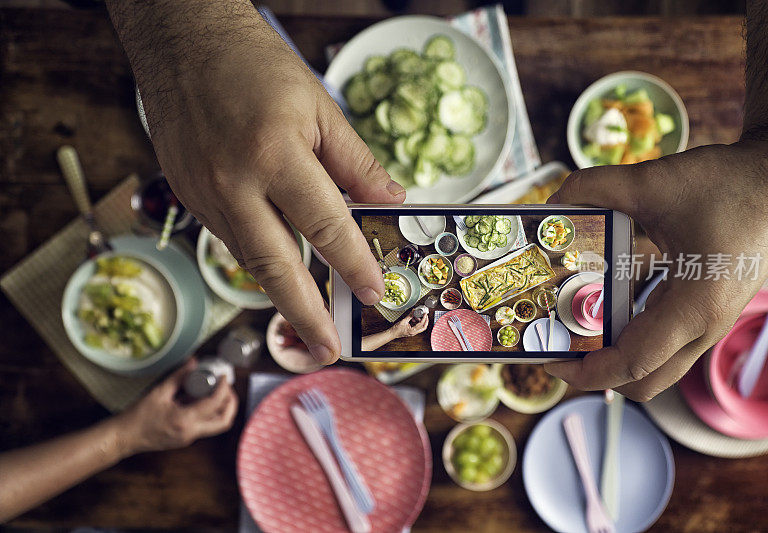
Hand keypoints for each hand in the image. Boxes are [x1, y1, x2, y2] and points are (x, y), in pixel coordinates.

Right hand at [114, 359, 237, 454]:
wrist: (125, 437)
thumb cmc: (138, 416)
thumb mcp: (159, 392)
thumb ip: (179, 376)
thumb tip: (193, 362)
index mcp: (185, 420)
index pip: (214, 403)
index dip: (224, 388)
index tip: (223, 376)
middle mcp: (191, 432)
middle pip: (225, 421)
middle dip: (231, 403)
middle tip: (227, 387)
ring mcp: (189, 438)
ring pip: (217, 425)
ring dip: (222, 408)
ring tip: (216, 391)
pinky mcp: (186, 439)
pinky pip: (205, 426)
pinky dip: (209, 413)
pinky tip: (200, 399)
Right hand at [127, 2, 404, 365]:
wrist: (181, 40)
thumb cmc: (255, 64)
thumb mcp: (320, 107)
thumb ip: (356, 164)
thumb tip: (390, 204)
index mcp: (274, 155)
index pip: (326, 227)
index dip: (353, 265)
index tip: (373, 293)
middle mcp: (232, 183)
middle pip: (274, 267)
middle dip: (304, 314)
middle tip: (326, 347)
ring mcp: (202, 193)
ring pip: (248, 258)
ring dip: (280, 291)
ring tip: (309, 317)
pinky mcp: (186, 195)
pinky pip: (229, 237)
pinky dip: (258, 255)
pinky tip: (279, 264)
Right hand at [391, 313, 428, 337]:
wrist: (393, 333)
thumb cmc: (396, 329)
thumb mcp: (404, 321)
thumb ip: (410, 315)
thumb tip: (414, 311)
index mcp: (412, 331)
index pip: (421, 324)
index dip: (424, 318)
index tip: (425, 314)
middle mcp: (414, 333)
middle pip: (424, 327)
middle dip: (426, 321)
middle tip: (425, 316)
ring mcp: (413, 333)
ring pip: (421, 328)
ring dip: (421, 322)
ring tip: (417, 316)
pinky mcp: (412, 332)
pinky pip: (417, 327)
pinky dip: (417, 323)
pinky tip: (414, 319)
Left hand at [544, 141, 767, 400]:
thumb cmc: (733, 186)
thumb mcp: (656, 182)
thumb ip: (598, 187)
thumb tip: (554, 200)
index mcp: (695, 309)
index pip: (632, 364)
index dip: (587, 372)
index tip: (553, 362)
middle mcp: (704, 328)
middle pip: (643, 382)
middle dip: (596, 374)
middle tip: (561, 346)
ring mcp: (708, 325)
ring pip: (653, 366)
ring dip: (612, 356)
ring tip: (573, 327)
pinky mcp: (705, 312)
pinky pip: (661, 341)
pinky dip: (628, 335)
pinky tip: (601, 304)